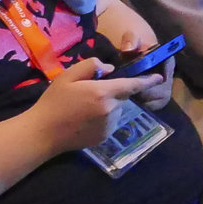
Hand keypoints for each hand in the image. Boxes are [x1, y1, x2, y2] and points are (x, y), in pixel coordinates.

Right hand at [26, 58, 151, 156]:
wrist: (42, 133)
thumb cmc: (54, 102)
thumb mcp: (68, 76)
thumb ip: (91, 66)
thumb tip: (110, 69)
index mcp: (103, 93)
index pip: (131, 85)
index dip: (147, 80)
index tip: (159, 77)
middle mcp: (110, 110)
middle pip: (122, 96)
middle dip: (113, 92)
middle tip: (90, 92)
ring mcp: (109, 126)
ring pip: (117, 109)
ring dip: (109, 105)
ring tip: (84, 107)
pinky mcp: (104, 137)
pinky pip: (111, 122)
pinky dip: (104, 118)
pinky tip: (85, 119)